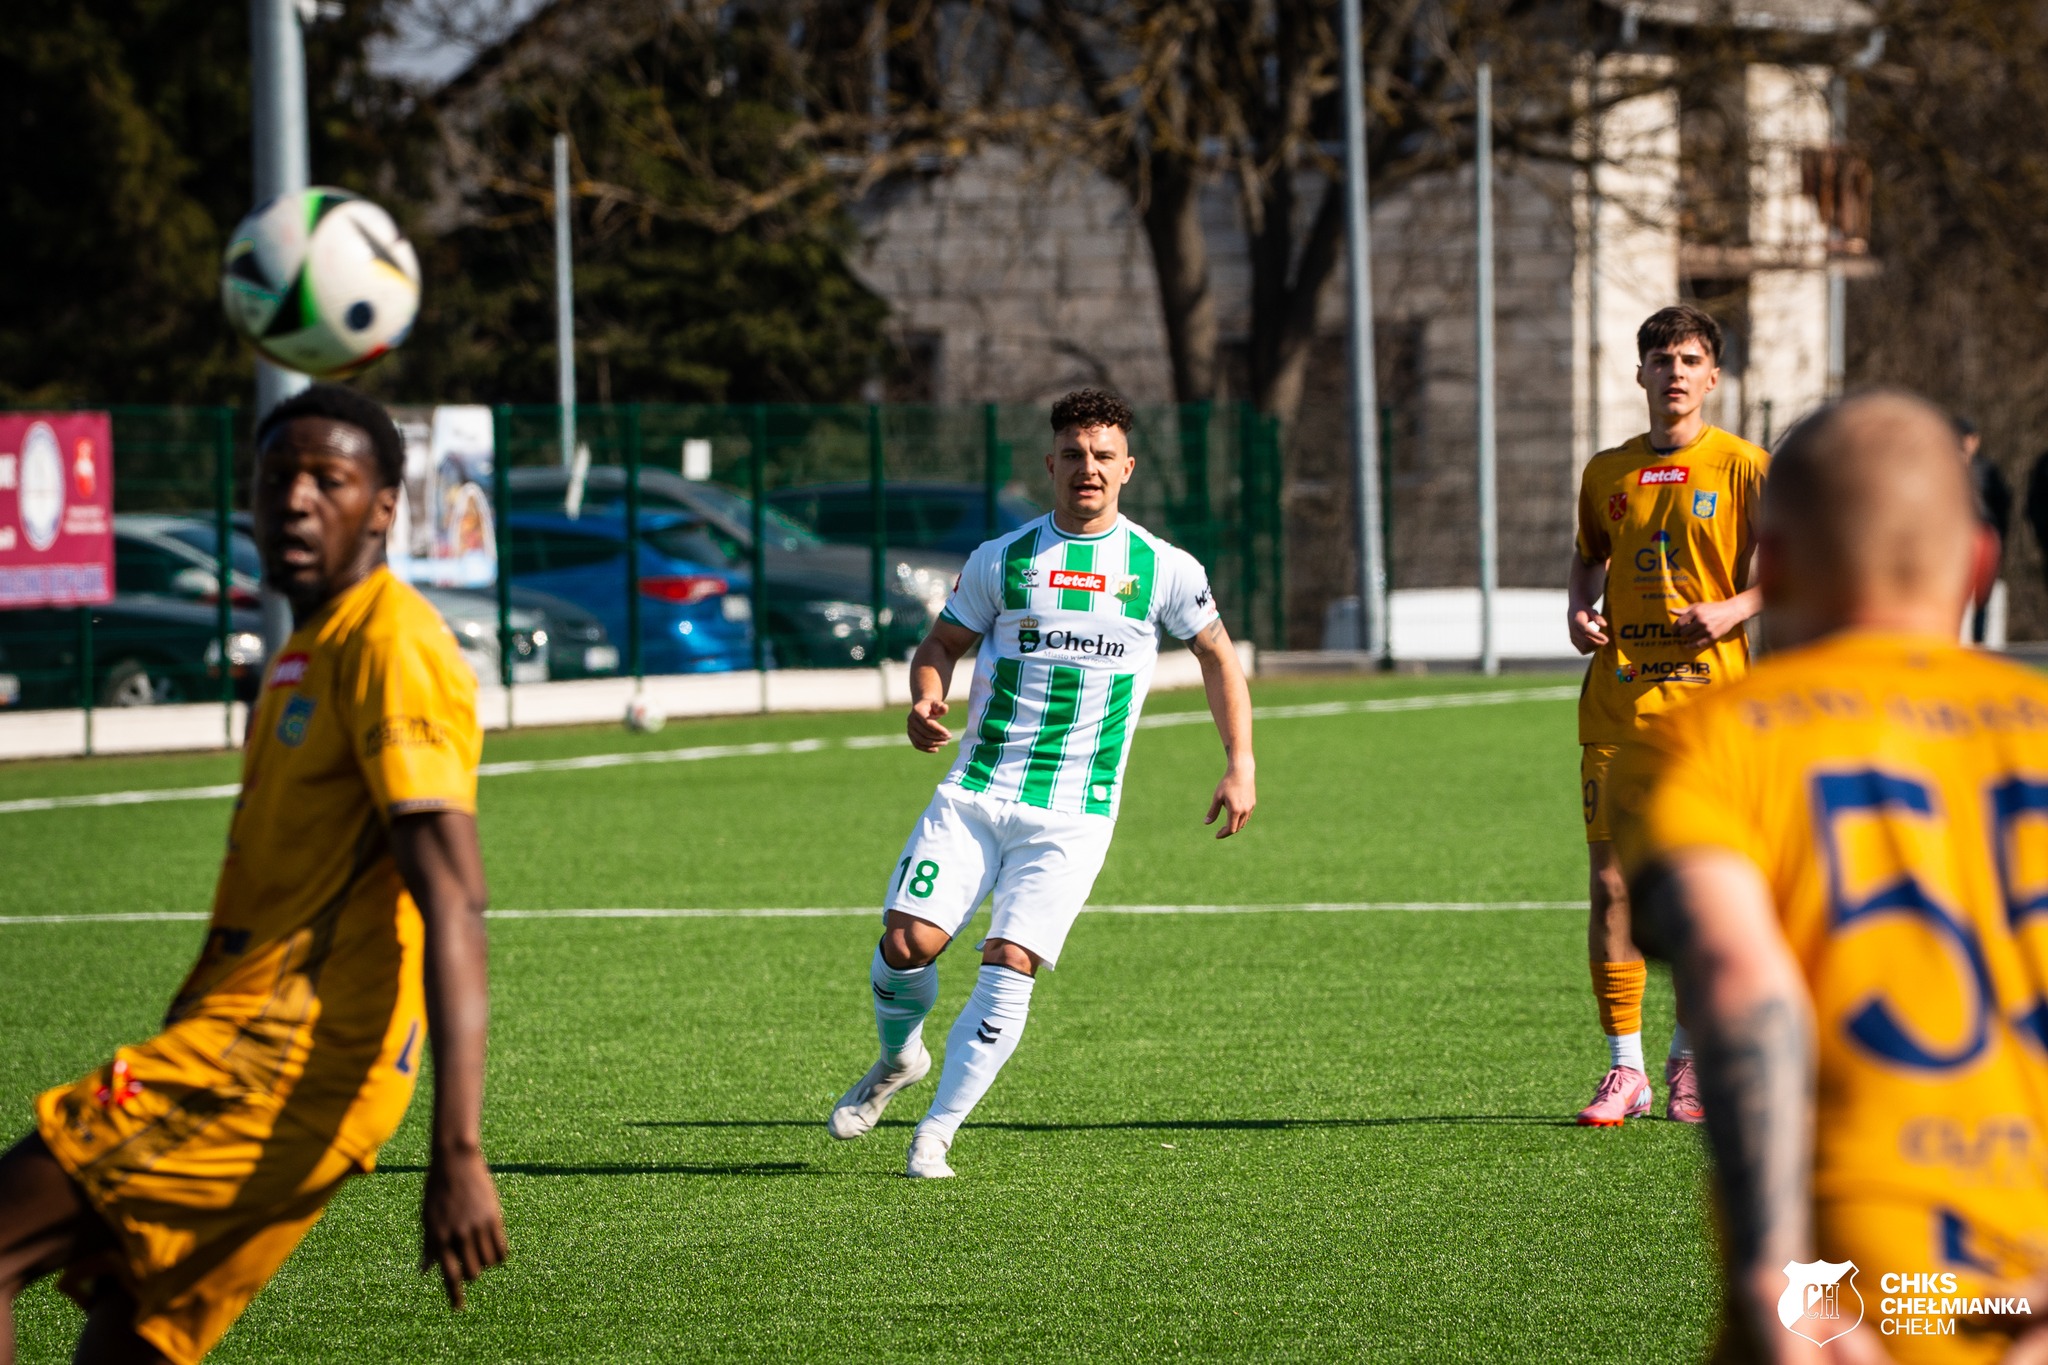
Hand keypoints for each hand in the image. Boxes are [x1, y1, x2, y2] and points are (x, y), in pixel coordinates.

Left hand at [421, 1143, 506, 1308]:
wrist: (455, 1161)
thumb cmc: (437, 1190)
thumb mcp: (427, 1219)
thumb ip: (429, 1246)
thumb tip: (425, 1271)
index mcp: (438, 1238)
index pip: (449, 1275)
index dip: (454, 1295)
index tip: (459, 1309)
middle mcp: (458, 1236)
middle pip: (472, 1272)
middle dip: (472, 1272)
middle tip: (471, 1260)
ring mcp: (477, 1227)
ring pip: (488, 1263)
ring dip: (485, 1262)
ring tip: (481, 1249)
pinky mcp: (494, 1218)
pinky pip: (502, 1250)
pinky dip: (500, 1255)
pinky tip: (495, 1248)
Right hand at [907, 698, 951, 752]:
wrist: (923, 707)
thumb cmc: (932, 706)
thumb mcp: (937, 704)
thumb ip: (941, 707)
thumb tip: (945, 708)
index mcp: (917, 710)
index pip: (927, 723)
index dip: (938, 729)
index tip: (948, 734)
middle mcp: (911, 720)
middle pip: (925, 733)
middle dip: (938, 737)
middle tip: (949, 737)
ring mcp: (909, 728)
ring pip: (921, 740)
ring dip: (934, 743)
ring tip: (945, 742)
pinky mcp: (910, 735)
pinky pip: (917, 745)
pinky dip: (927, 749)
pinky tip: (936, 749)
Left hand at [1205, 762, 1254, 837]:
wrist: (1242, 771)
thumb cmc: (1227, 783)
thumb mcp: (1217, 797)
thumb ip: (1212, 811)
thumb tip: (1206, 823)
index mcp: (1235, 810)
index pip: (1230, 829)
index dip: (1223, 834)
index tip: (1217, 835)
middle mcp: (1244, 811)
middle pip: (1237, 828)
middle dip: (1228, 830)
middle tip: (1220, 831)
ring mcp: (1250, 807)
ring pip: (1243, 823)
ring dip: (1235, 825)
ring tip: (1227, 824)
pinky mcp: (1253, 803)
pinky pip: (1247, 816)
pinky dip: (1240, 819)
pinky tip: (1234, 816)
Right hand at [1568, 608, 1608, 653]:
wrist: (1574, 611)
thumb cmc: (1585, 611)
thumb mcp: (1592, 611)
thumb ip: (1598, 617)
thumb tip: (1605, 625)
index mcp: (1577, 621)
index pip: (1586, 631)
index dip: (1596, 636)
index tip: (1606, 639)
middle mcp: (1573, 630)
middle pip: (1585, 641)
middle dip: (1597, 643)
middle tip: (1606, 641)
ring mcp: (1572, 637)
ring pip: (1584, 647)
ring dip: (1594, 647)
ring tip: (1601, 642)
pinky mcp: (1573, 641)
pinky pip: (1582, 650)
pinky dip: (1590, 650)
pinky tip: (1596, 645)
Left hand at [1673, 597, 1749, 646]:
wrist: (1730, 612)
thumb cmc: (1712, 608)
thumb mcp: (1698, 606)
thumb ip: (1684, 610)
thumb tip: (1670, 611)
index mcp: (1696, 611)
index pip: (1680, 623)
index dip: (1674, 628)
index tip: (1673, 631)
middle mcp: (1701, 620)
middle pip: (1684, 632)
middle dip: (1681, 633)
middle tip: (1682, 633)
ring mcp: (1707, 629)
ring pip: (1690, 638)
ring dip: (1687, 638)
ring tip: (1688, 636)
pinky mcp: (1712, 636)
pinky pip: (1698, 644)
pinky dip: (1691, 646)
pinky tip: (1687, 645)